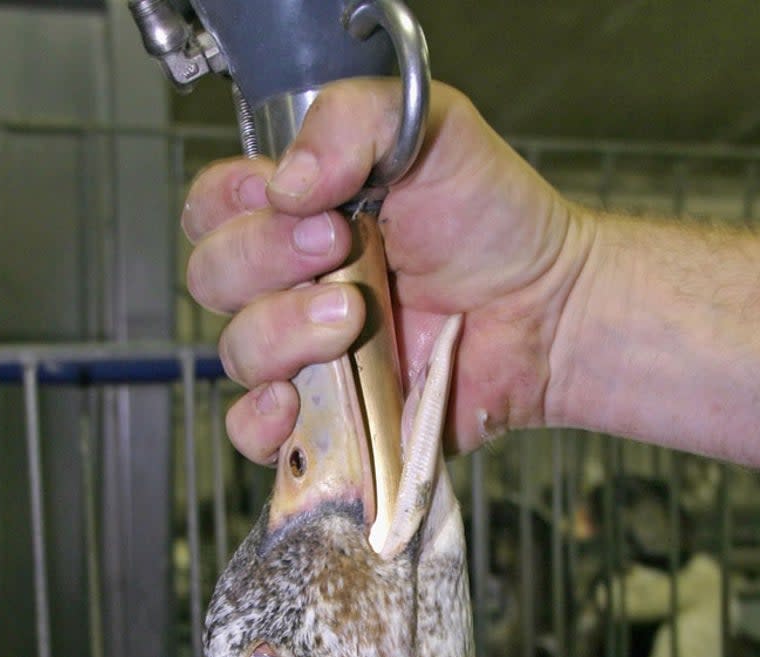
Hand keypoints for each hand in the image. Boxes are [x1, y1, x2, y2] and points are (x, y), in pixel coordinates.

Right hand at [182, 79, 591, 464]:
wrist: (547, 306)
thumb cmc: (495, 222)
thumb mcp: (434, 131)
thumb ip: (354, 120)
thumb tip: (287, 183)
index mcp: (297, 213)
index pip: (212, 206)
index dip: (234, 204)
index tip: (302, 200)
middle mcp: (289, 282)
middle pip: (213, 276)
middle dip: (267, 259)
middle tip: (341, 248)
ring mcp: (305, 352)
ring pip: (236, 351)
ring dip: (285, 331)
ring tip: (356, 318)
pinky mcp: (328, 414)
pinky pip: (254, 433)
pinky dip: (263, 422)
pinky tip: (297, 400)